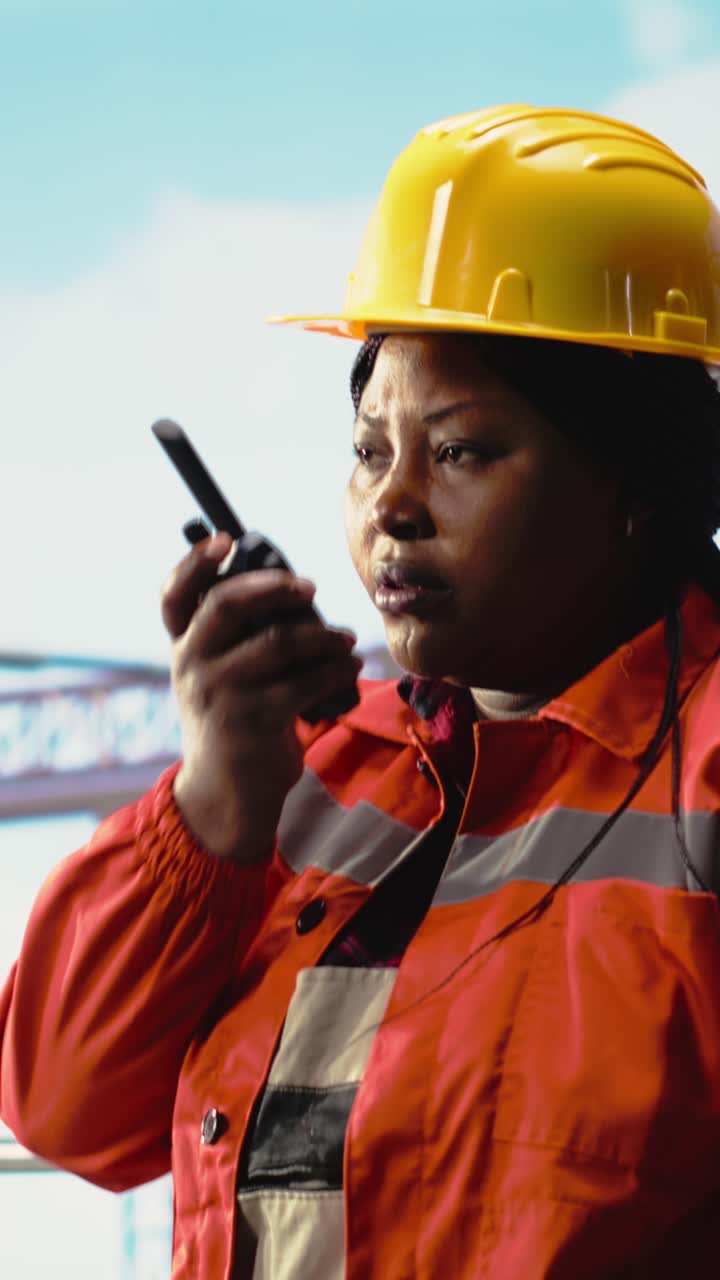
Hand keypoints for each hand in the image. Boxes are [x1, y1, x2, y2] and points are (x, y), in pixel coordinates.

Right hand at [161, 534, 360, 860]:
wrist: (227, 793)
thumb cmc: (234, 719)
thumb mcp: (217, 675)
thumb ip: (236, 636)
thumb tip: (292, 587)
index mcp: (182, 646)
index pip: (173, 594)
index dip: (194, 562)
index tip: (225, 538)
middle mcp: (191, 665)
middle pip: (227, 605)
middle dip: (274, 587)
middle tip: (311, 587)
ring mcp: (218, 694)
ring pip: (277, 644)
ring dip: (321, 635)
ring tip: (345, 638)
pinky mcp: (251, 723)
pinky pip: (303, 684)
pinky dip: (334, 670)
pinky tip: (350, 666)